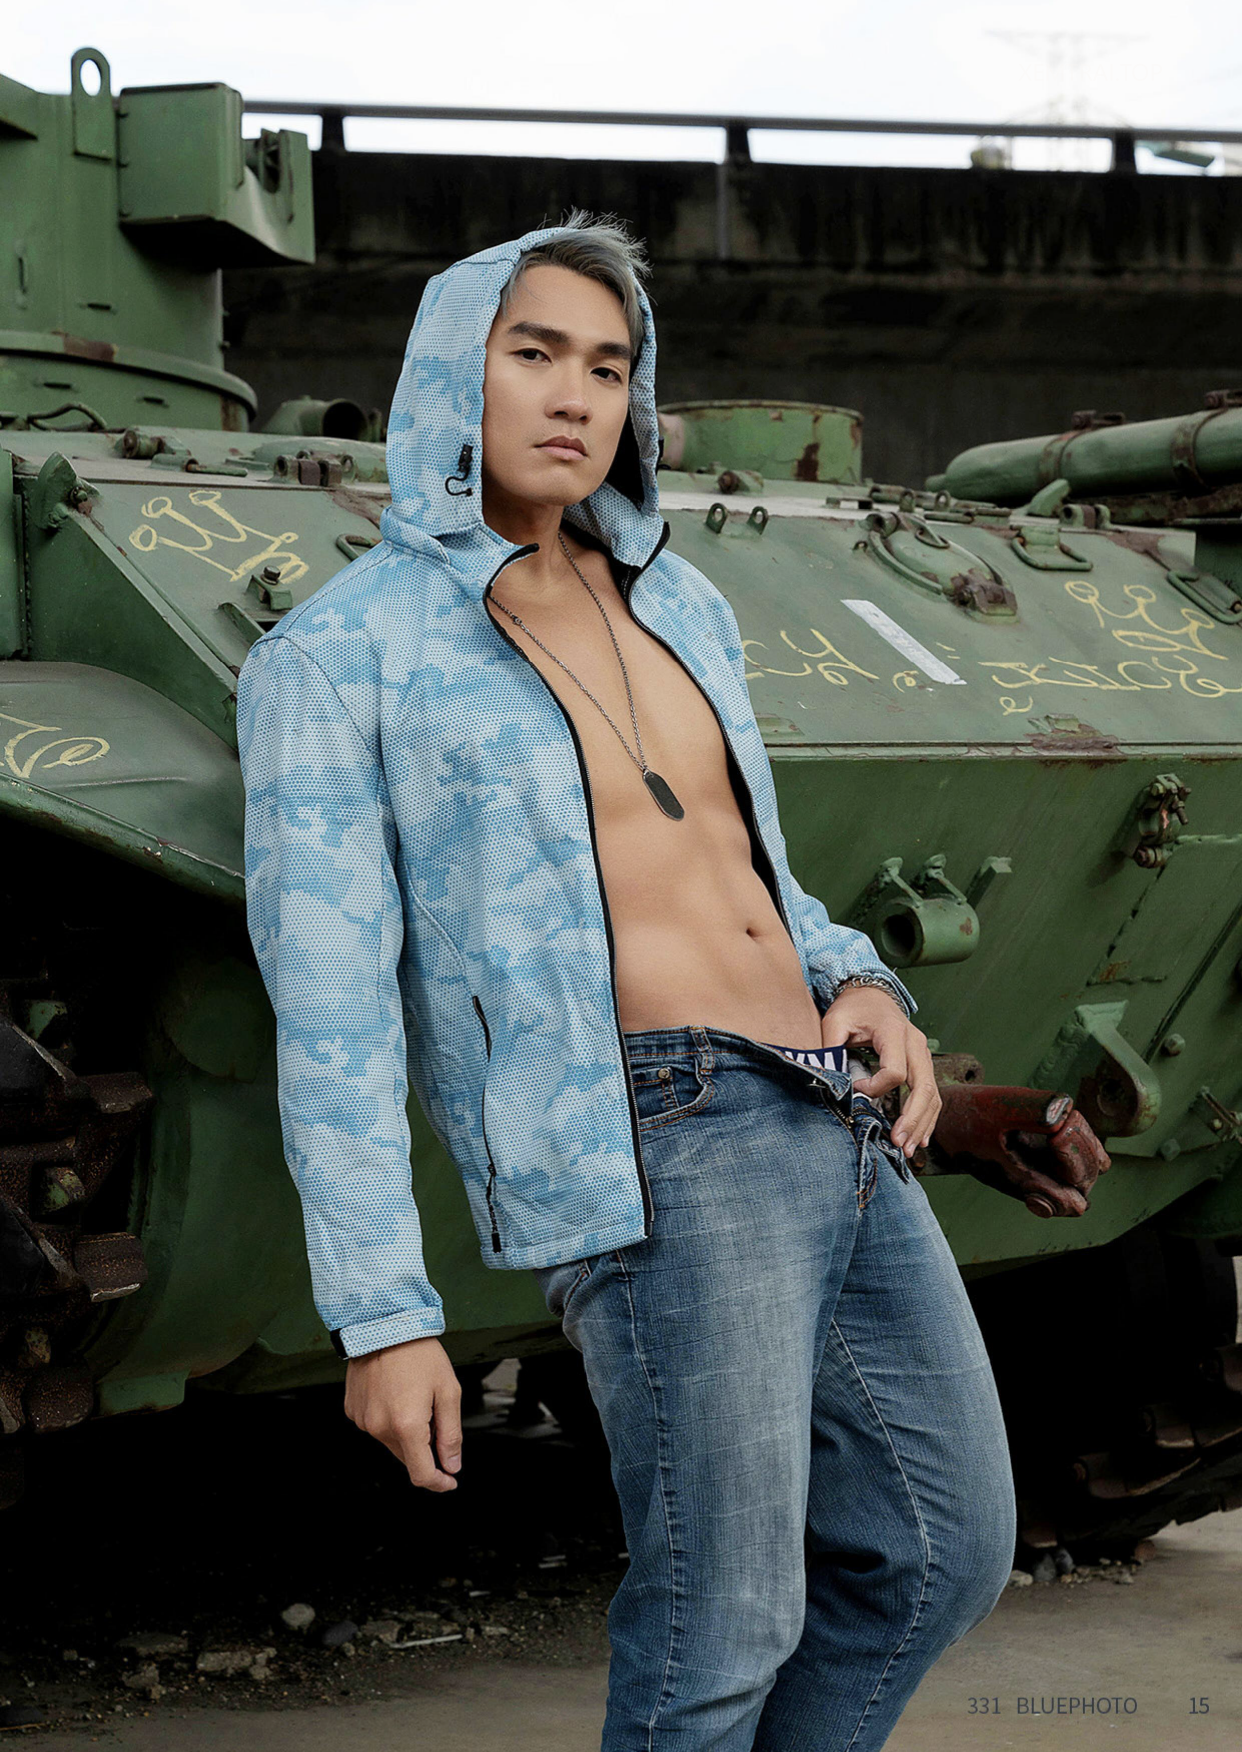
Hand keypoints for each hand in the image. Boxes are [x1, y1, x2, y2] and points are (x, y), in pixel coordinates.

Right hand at [342, 1334, 462, 1491]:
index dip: (438, 1482)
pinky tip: (395, 1393)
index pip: (421, 1474)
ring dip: (406, 1432)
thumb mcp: (448, 1391)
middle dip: (425, 1448)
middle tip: (435, 1414)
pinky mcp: (352, 1410)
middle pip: (407, 1457)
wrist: (383, 1323)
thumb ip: (451, 1434)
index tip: (450, 1480)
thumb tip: (452, 1466)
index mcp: (406, 1426)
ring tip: (413, 1395)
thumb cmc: (419, 1353)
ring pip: (391, 1442)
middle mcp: (379, 1428)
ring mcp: (362, 1420)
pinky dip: (388, 1419)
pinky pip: (375, 1425)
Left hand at [820, 985, 939, 1159]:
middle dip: (912, 1118)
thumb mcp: (835, 1021)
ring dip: (922, 1123)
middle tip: (899, 1143)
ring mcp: (923, 1053)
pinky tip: (920, 1136)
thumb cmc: (853, 1008)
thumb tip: (822, 1079)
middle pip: (923, 1086)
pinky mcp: (923, 1062)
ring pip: (932, 1093)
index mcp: (894, 1032)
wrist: (871, 993)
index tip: (856, 1091)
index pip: (895, 1071)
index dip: (875, 1088)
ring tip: (909, 1148)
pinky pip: (931, 1093)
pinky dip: (927, 1116)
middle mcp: (915, 1043)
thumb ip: (829, 1048)